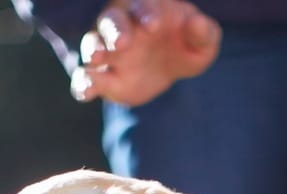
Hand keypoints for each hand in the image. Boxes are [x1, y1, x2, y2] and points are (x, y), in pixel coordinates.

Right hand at [72, 0, 221, 107]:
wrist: (170, 68)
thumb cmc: (186, 44)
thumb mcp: (203, 41)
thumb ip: (203, 32)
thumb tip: (197, 22)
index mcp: (146, 9)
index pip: (142, 5)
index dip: (147, 13)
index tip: (154, 26)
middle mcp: (122, 25)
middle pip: (111, 20)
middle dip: (115, 30)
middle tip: (122, 43)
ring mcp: (108, 49)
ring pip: (92, 43)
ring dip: (93, 50)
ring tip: (96, 58)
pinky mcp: (102, 76)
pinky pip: (85, 76)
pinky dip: (83, 83)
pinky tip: (87, 92)